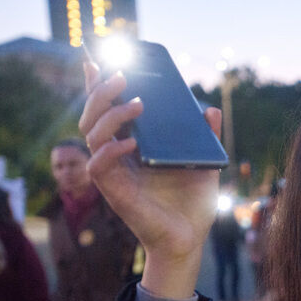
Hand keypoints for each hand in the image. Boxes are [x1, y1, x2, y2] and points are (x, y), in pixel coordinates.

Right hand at [79, 62, 220, 298]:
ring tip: (137, 105)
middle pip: (92, 117)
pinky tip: (131, 143)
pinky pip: (99, 166)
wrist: (190, 239)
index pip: (107, 112)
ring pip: (91, 135)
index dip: (96, 87)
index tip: (95, 62)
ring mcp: (113, 174)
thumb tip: (210, 109)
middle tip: (122, 76)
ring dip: (111, 115)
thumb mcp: (203, 164)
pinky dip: (112, 150)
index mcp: (132, 146)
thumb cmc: (192, 203)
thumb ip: (205, 137)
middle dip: (101, 92)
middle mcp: (117, 157)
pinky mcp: (115, 192)